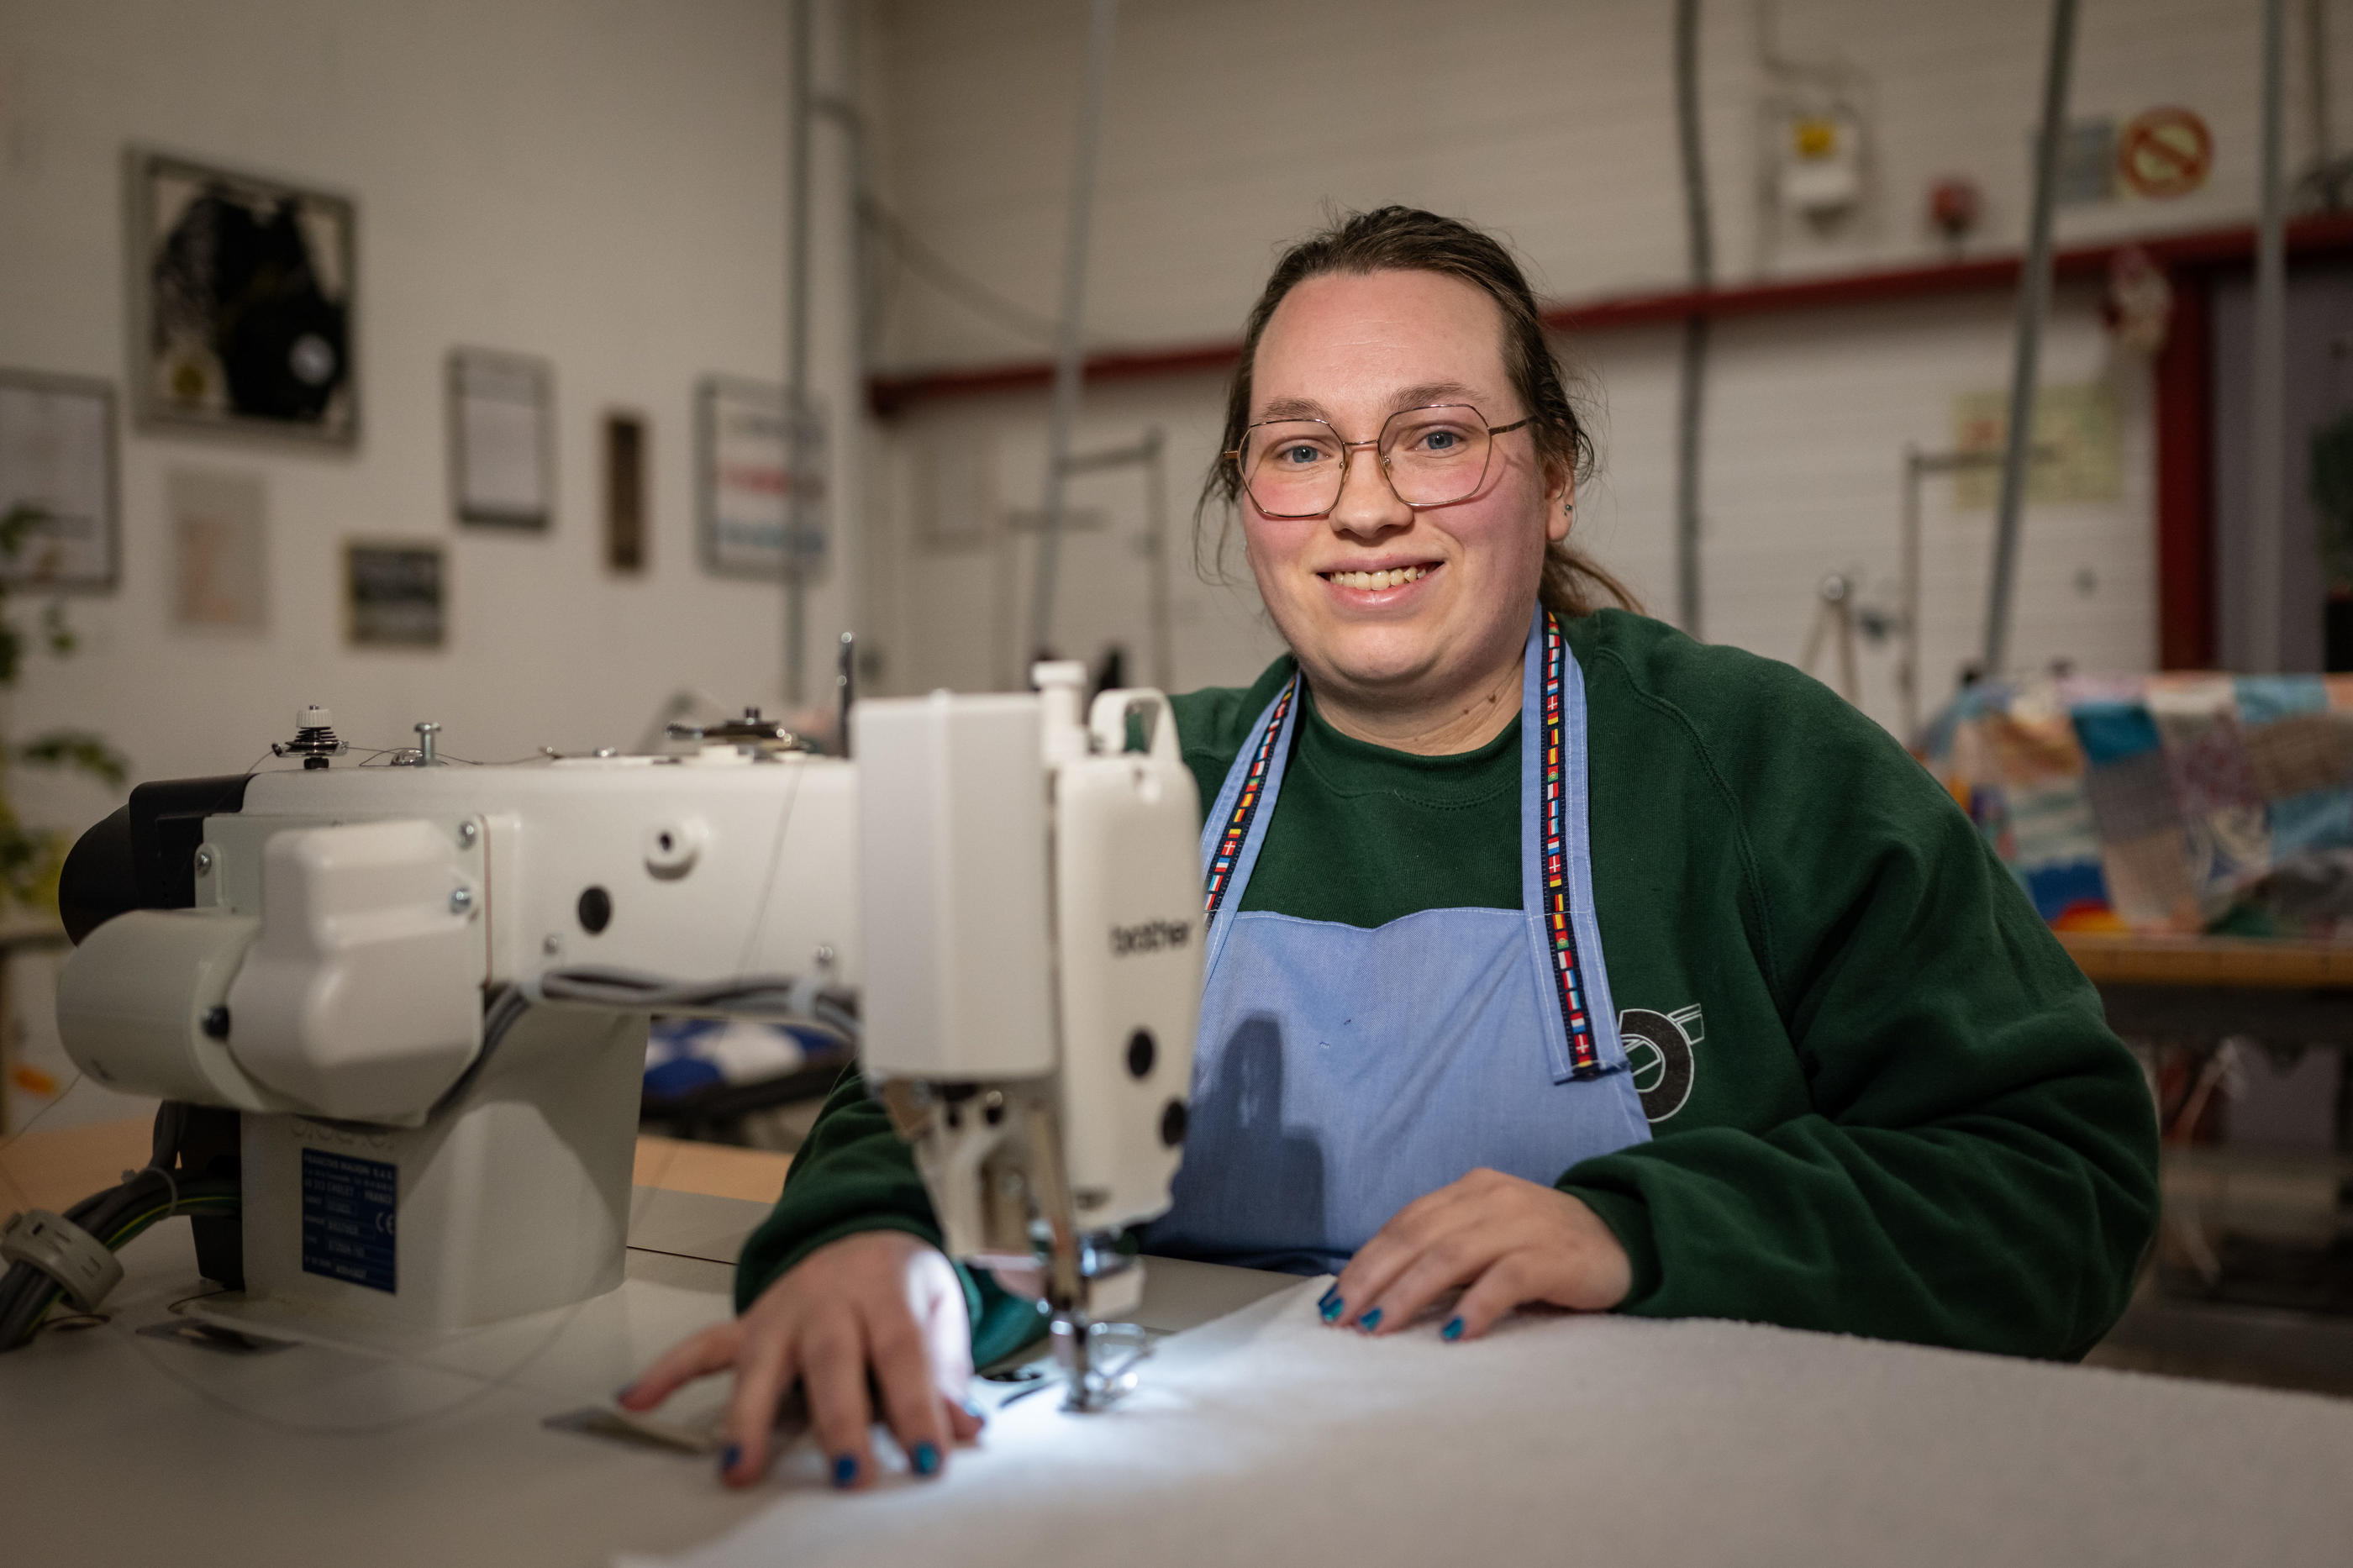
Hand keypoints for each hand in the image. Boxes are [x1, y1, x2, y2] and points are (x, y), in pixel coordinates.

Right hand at [618, 1230, 984, 1488]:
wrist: (860, 1226)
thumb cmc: (900, 1280)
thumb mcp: (938, 1310)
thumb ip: (946, 1372)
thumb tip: (964, 1429)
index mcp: (885, 1292)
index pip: (905, 1355)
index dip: (917, 1408)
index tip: (929, 1457)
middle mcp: (828, 1301)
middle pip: (831, 1361)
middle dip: (839, 1421)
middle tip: (848, 1474)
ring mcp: (781, 1313)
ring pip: (761, 1364)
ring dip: (749, 1417)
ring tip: (740, 1466)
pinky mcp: (747, 1326)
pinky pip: (700, 1347)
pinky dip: (665, 1372)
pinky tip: (636, 1400)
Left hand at [1325, 1168, 1630, 1340]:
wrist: (1626, 1241)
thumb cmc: (1546, 1248)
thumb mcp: (1489, 1237)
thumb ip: (1444, 1251)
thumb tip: (1379, 1291)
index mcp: (1469, 1191)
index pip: (1404, 1223)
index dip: (1365, 1260)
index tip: (1333, 1298)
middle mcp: (1491, 1199)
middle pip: (1417, 1237)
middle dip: (1373, 1278)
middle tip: (1342, 1317)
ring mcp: (1523, 1225)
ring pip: (1451, 1256)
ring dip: (1409, 1293)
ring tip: (1379, 1326)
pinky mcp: (1554, 1257)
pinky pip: (1506, 1279)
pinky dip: (1475, 1306)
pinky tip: (1453, 1334)